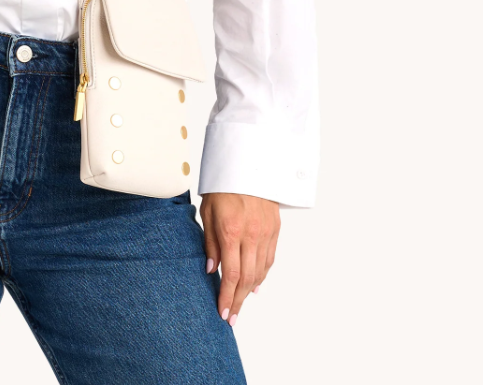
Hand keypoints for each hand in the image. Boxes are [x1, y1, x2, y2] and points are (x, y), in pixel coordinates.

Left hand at [200, 192, 280, 323]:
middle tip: (231, 317)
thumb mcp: (207, 211)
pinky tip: (255, 285)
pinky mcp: (275, 229)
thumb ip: (210, 242)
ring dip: (250, 291)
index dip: (227, 296)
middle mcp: (251, 234)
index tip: (222, 312)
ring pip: (261, 272)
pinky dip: (263, 275)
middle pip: (248, 279)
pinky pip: (270, 259)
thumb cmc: (222, 186)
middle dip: (238, 301)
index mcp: (231, 230)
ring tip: (240, 304)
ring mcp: (266, 232)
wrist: (247, 165)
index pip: (231, 274)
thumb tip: (212, 270)